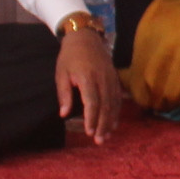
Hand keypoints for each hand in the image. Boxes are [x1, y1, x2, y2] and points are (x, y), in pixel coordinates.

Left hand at [55, 23, 124, 142]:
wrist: (85, 37)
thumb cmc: (69, 57)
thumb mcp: (61, 74)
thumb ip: (64, 94)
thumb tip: (64, 114)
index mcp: (87, 77)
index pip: (92, 102)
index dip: (91, 118)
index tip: (89, 132)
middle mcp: (102, 79)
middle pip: (105, 105)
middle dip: (103, 124)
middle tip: (99, 141)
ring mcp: (111, 78)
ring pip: (114, 103)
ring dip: (111, 121)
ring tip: (106, 136)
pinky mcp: (115, 78)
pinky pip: (118, 98)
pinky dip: (116, 112)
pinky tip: (114, 123)